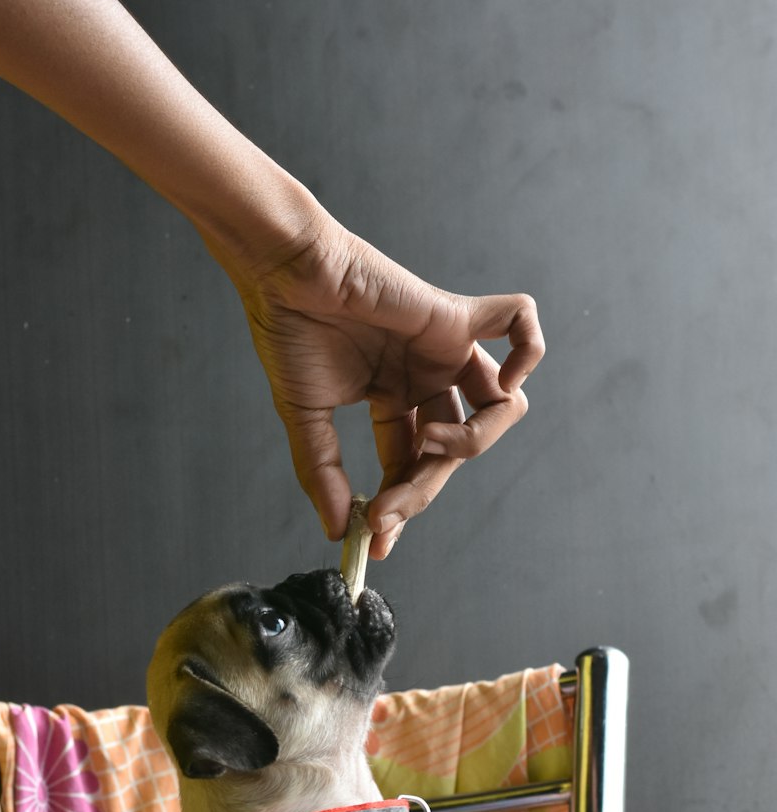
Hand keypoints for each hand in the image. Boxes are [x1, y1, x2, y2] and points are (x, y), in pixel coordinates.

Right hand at [231, 218, 544, 558]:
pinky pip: (520, 324)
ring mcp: (446, 347)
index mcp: (393, 396)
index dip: (400, 504)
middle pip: (454, 448)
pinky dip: (527, 353)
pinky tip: (501, 382)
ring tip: (429, 442)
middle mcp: (427, 375)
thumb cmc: (289, 332)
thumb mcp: (305, 417)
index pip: (414, 462)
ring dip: (474, 440)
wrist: (283, 274)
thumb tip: (338, 531)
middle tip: (386, 510)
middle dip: (421, 488)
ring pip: (501, 404)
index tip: (375, 537)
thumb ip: (324, 473)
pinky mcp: (455, 315)